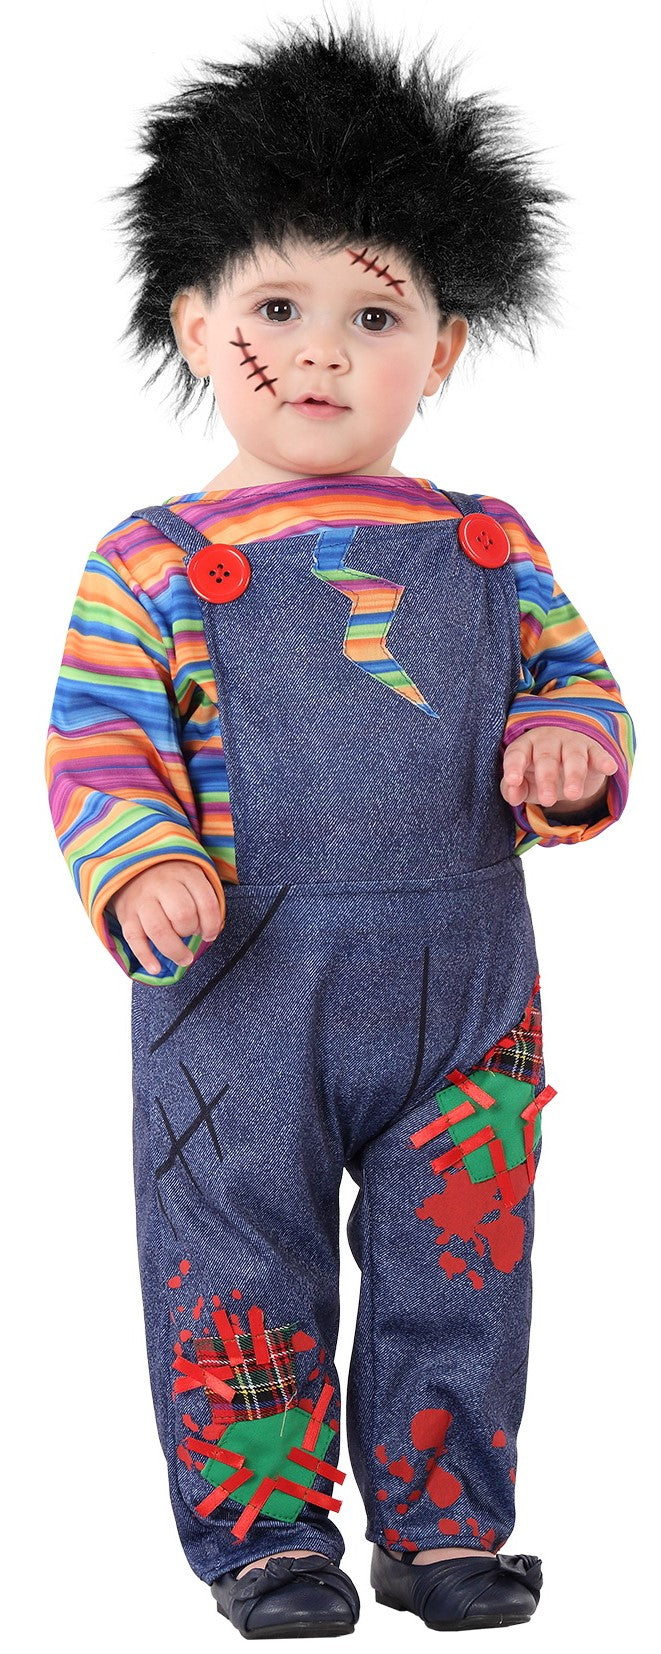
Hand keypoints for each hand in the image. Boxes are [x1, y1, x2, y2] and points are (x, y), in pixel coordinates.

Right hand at [107, 862, 224, 975]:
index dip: (212, 924)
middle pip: (183, 915)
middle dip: (191, 931)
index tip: (210, 934)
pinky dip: (145, 957)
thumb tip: (211, 932)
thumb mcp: (191, 879)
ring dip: (174, 950)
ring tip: (184, 959)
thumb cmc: (170, 880)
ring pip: (159, 929)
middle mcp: (161, 884)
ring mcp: (141, 900)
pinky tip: (156, 969)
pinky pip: (134, 939)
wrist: (133, 867)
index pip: (206, 902)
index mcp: (184, 874)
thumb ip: (203, 901)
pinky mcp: (126, 915)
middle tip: (192, 934)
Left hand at [500, 728, 617, 813]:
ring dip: (574, 775)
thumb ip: (511, 789)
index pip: (517, 753)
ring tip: (572, 795)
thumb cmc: (536, 773)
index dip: (514, 766)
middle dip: (547, 778)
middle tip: (547, 801)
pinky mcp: (593, 749)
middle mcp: (547, 740)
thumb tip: (513, 795)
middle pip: (546, 757)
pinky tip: (609, 768)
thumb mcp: (522, 783)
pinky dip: (604, 760)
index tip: (513, 780)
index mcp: (525, 746)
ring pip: (573, 756)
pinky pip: (599, 753)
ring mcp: (571, 742)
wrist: (567, 764)